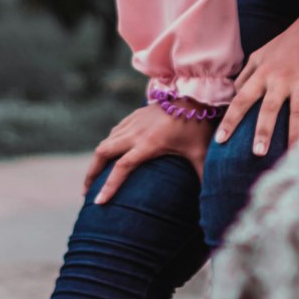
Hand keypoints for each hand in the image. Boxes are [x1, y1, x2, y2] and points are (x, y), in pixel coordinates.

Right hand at [84, 102, 216, 203]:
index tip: (98, 203)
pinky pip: (114, 132)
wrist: (194, 94)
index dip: (109, 186)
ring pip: (106, 141)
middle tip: (87, 192)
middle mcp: (136, 133)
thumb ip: (202, 177)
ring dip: (97, 160)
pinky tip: (109, 155)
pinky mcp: (135, 115)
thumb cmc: (198, 125)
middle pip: (103, 153)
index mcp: (149, 144)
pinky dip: (107, 145)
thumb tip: (211, 201)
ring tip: (94, 178)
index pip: (122, 168)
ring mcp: (133, 122)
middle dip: (92, 173)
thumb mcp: (201, 153)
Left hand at [214, 19, 298, 155]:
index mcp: (263, 73)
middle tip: (257, 153)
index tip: (220, 140)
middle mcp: (280, 78)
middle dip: (263, 131)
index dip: (230, 120)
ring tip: (293, 155)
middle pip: (269, 108)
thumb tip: (233, 93)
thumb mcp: (261, 54)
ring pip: (297, 111)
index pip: (241, 99)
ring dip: (295, 134)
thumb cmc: (289, 42)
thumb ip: (246, 74)